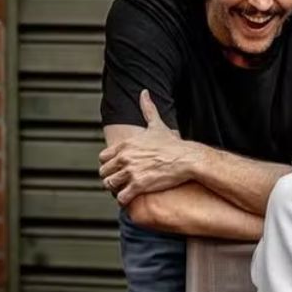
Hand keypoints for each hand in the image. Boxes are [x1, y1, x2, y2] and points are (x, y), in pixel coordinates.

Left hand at [99, 90, 196, 204]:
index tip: (117, 168)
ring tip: (124, 190)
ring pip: (109, 185)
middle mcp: (125, 157)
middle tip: (120, 181)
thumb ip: (148, 108)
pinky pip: (122, 197)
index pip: (103, 157)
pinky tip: (130, 198)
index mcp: (126, 144)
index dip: (109, 164)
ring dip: (115, 189)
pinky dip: (123, 199)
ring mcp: (131, 172)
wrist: (188, 159)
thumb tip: (144, 92)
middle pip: (104, 172)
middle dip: (111, 177)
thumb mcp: (157, 125)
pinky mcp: (139, 185)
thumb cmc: (173, 144)